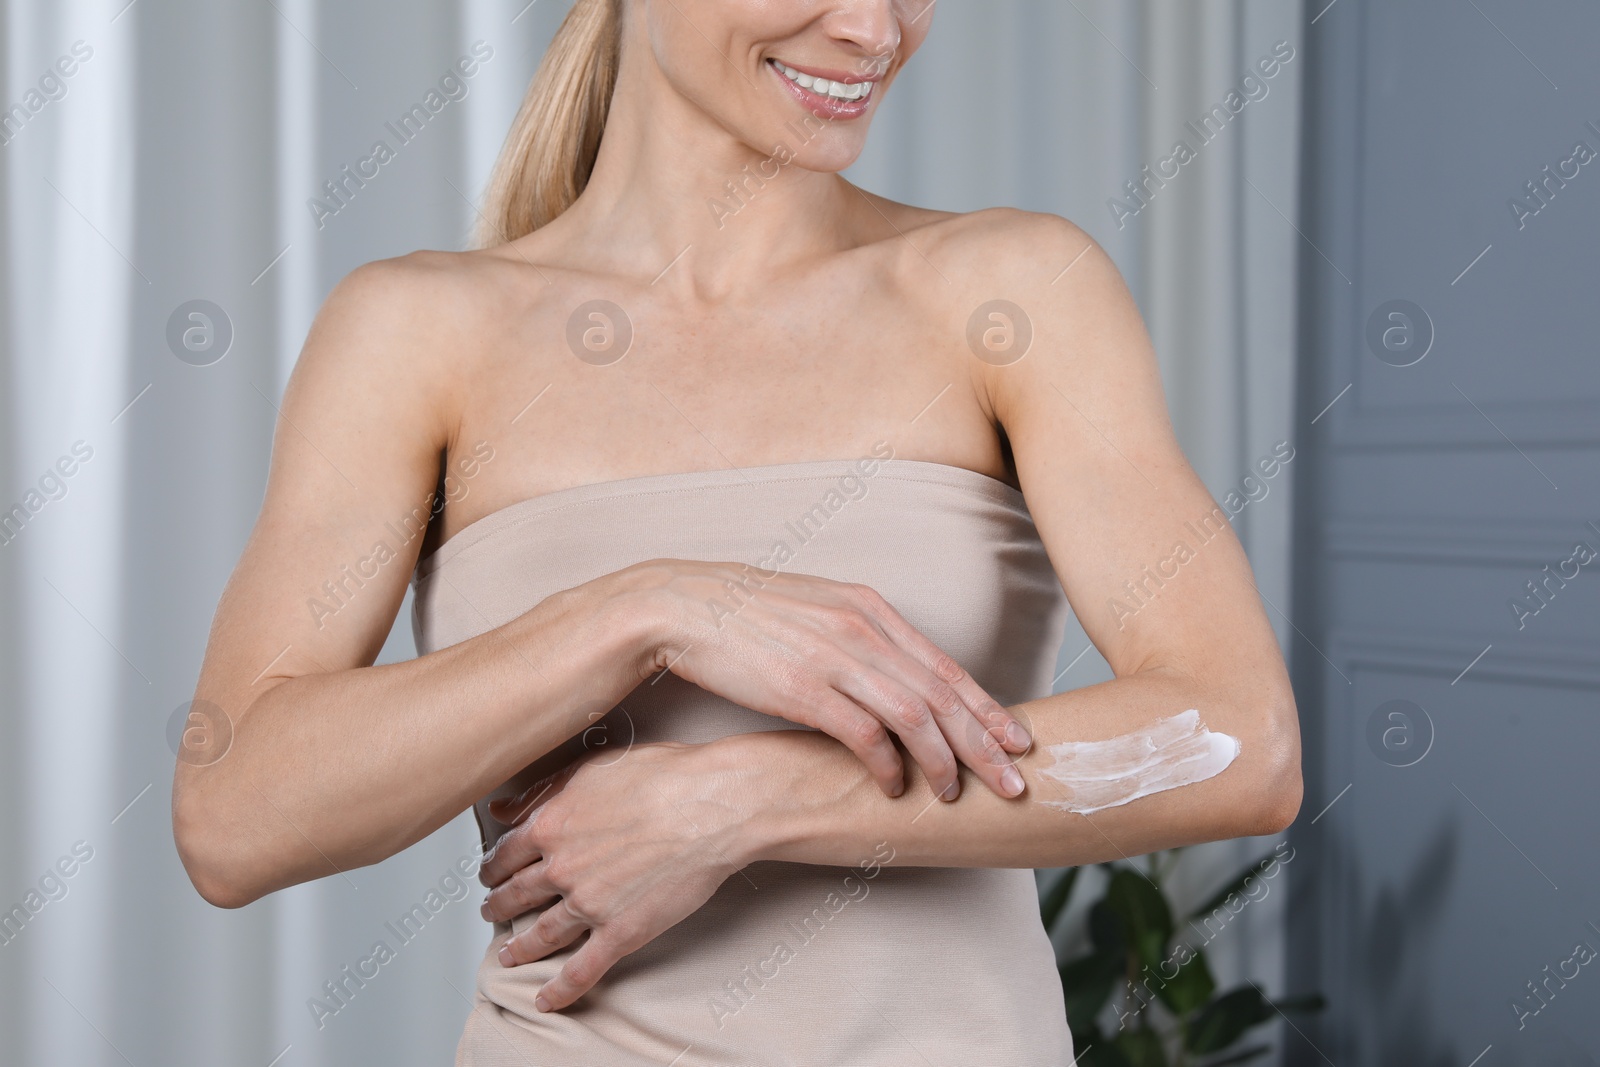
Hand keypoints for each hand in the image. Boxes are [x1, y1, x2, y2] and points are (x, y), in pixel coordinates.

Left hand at [477, 740, 753, 1011]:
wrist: (711, 807)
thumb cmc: (662, 777)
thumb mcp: (592, 768)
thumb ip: (543, 790)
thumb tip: (503, 809)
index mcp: (552, 826)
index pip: (506, 854)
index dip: (493, 867)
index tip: (490, 874)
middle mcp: (562, 868)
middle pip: (516, 895)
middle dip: (499, 906)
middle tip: (492, 912)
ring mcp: (589, 904)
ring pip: (542, 934)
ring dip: (521, 948)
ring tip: (510, 955)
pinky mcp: (621, 932)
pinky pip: (582, 970)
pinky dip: (560, 990)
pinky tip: (546, 1000)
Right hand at [623, 559, 1030, 800]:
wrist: (684, 605)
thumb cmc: (750, 614)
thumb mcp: (819, 610)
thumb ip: (862, 635)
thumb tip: (897, 674)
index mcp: (871, 608)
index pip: (947, 666)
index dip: (988, 709)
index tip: (1018, 740)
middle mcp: (862, 628)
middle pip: (943, 695)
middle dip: (986, 744)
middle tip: (1016, 782)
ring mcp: (834, 657)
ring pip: (915, 717)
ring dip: (943, 762)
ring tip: (955, 795)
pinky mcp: (801, 688)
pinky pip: (863, 735)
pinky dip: (888, 766)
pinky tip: (895, 788)